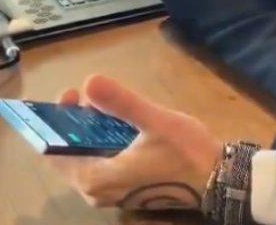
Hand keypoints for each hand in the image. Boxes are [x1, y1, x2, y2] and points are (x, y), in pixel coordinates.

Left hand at [45, 74, 222, 211]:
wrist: (219, 181)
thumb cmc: (185, 153)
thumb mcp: (154, 121)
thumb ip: (121, 102)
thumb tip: (90, 81)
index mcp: (96, 179)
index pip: (56, 152)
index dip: (57, 122)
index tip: (73, 94)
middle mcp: (97, 192)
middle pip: (69, 155)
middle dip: (74, 124)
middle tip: (88, 95)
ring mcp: (112, 194)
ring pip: (86, 160)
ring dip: (89, 133)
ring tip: (102, 105)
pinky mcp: (127, 191)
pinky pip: (101, 165)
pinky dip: (102, 144)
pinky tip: (117, 124)